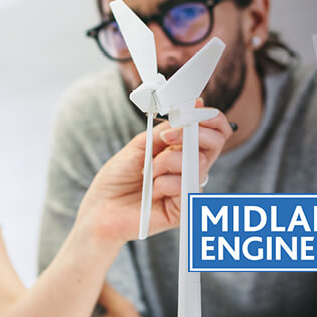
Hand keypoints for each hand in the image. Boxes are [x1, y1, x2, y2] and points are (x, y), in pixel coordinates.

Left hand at [80, 99, 231, 241]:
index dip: (210, 118)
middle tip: (167, 137)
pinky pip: (184, 187)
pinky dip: (164, 183)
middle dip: (194, 133)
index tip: (193, 109)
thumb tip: (192, 108)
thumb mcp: (141, 144)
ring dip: (166, 162)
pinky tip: (151, 192)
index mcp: (182, 150)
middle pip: (215, 143)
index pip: (212, 131)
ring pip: (197, 163)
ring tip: (147, 172)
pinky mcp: (184, 208)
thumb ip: (167, 129)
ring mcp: (188, 187)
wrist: (101, 208)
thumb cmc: (118, 177)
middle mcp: (190, 168)